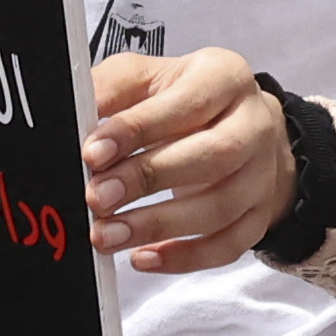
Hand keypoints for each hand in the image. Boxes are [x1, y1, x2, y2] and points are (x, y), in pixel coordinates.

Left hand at [82, 48, 294, 273]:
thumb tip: (73, 114)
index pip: (187, 103)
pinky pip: (227, 246)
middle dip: (148, 179)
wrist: (240, 126)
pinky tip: (143, 257)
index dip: (138, 129)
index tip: (94, 153)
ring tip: (107, 235)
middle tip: (97, 198)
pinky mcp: (259, 215)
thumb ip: (112, 89)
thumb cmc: (185, 99)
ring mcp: (262, 174)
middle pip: (213, 155)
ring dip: (158, 226)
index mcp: (225, 77)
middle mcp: (254, 125)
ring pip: (220, 208)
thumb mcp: (147, 77)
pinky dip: (184, 257)